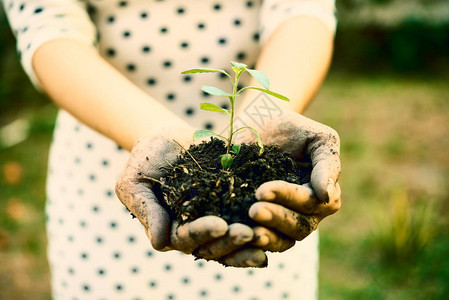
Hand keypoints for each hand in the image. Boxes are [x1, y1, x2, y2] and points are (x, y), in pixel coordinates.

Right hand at [115, 124, 267, 266]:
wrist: (169, 137)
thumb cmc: (146, 158)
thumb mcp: (135, 182)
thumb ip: (146, 211)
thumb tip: (160, 243)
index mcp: (172, 229)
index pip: (187, 239)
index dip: (203, 233)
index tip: (221, 225)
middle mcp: (196, 229)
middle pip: (214, 245)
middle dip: (232, 241)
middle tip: (250, 233)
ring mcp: (216, 217)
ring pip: (233, 238)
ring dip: (250, 241)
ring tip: (267, 236)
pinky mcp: (233, 203)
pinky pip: (248, 217)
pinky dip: (261, 225)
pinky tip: (277, 225)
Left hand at [235, 110, 340, 249]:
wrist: (259, 125)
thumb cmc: (291, 129)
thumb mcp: (316, 138)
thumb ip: (327, 164)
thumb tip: (327, 196)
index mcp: (322, 193)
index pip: (310, 203)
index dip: (288, 198)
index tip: (262, 190)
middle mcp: (307, 213)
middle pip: (299, 226)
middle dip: (276, 218)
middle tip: (253, 210)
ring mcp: (285, 220)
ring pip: (283, 240)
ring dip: (267, 237)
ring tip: (248, 230)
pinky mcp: (263, 224)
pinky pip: (263, 241)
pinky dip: (253, 243)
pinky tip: (239, 236)